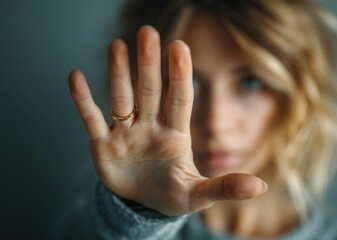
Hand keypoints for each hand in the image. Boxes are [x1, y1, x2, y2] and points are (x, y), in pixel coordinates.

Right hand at [68, 26, 266, 215]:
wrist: (144, 205)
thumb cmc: (172, 194)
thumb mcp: (199, 194)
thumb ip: (226, 187)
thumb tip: (261, 187)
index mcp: (175, 135)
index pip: (179, 100)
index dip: (180, 75)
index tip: (180, 47)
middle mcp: (150, 127)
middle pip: (150, 91)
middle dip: (148, 64)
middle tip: (148, 33)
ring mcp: (126, 133)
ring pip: (122, 98)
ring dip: (118, 73)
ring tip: (118, 45)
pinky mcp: (103, 144)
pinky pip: (92, 118)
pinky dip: (83, 100)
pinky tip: (76, 77)